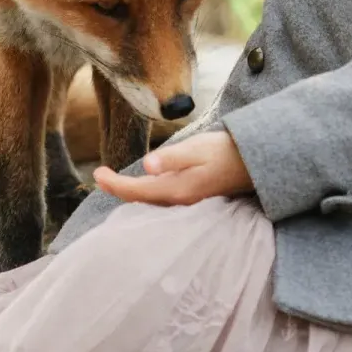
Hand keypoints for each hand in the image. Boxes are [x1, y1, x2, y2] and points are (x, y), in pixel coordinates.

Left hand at [92, 130, 252, 205]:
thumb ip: (171, 158)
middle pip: (140, 201)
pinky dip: (147, 194)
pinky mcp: (194, 198)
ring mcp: (187, 203)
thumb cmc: (225, 151)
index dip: (113, 184)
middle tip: (101, 178)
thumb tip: (146, 165)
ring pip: (151, 203)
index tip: (97, 173)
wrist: (255, 163)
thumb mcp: (197, 148)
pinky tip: (145, 186)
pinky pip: (163, 201)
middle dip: (119, 191)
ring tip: (115, 182)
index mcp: (176, 191)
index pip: (135, 191)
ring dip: (132, 193)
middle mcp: (179, 202)